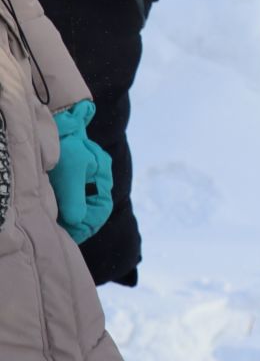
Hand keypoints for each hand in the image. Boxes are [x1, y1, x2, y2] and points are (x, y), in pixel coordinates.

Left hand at [47, 99, 113, 242]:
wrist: (56, 125)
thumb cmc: (65, 147)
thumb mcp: (71, 172)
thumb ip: (74, 197)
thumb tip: (76, 221)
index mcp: (102, 176)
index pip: (101, 209)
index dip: (87, 225)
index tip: (71, 234)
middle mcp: (97, 179)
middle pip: (92, 209)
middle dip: (78, 222)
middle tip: (61, 230)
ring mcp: (86, 178)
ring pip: (83, 206)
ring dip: (71, 215)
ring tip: (57, 223)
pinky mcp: (74, 178)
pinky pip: (75, 199)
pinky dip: (66, 208)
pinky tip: (56, 212)